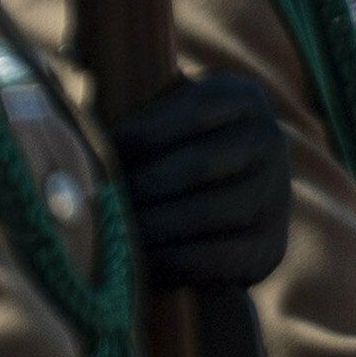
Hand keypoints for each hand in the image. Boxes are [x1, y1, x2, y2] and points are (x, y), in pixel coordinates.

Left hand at [114, 70, 293, 292]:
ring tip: (111, 229)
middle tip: (97, 199)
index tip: (100, 150)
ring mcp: (277, 196)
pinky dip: (172, 259)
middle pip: (198, 166)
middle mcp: (271, 141)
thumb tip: (78, 98)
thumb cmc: (163, 150)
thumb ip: (126, 97)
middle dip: (140, 186)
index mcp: (242, 98)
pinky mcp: (270, 246)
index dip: (139, 134)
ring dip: (150, 225)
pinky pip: (217, 257)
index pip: (192, 113)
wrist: (212, 208)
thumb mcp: (157, 111)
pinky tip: (140, 258)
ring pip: (206, 213)